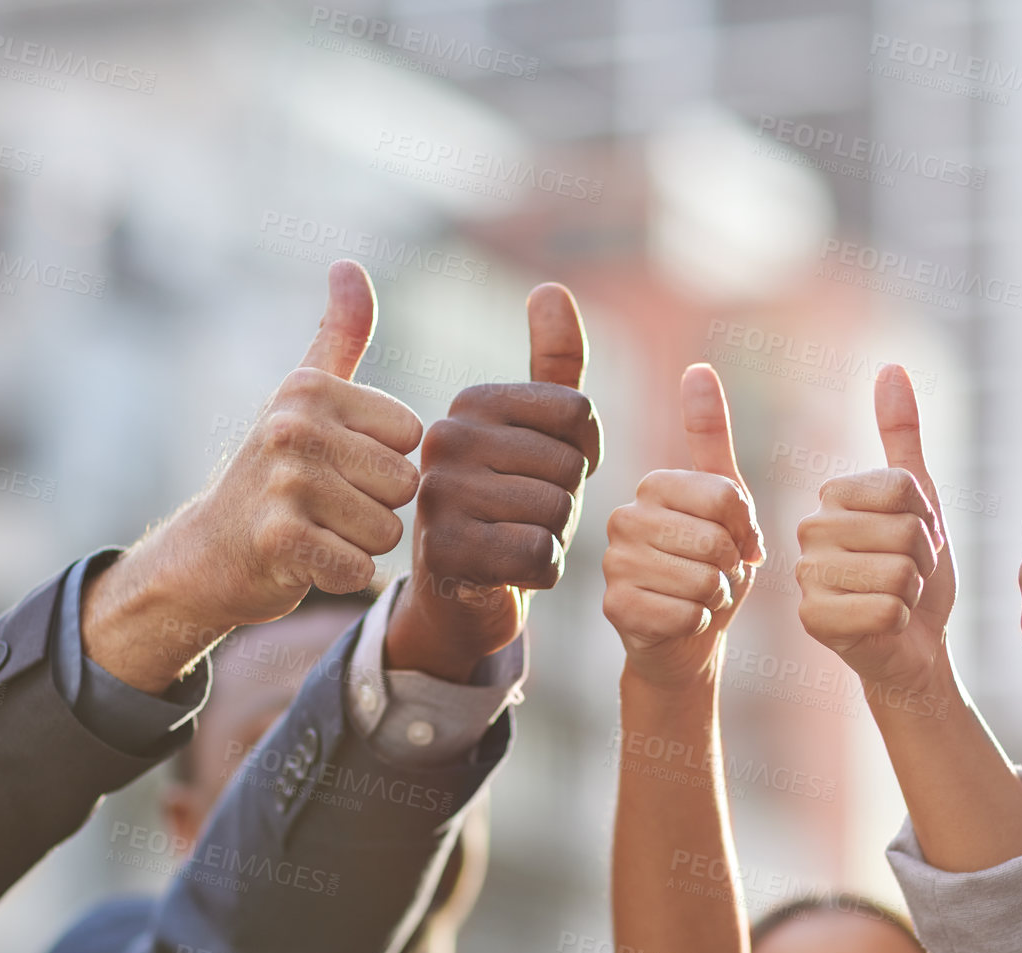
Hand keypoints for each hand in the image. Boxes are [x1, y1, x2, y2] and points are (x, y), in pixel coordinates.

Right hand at [83, 260, 421, 689]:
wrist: (207, 554)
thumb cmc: (273, 472)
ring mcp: (283, 483)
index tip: (338, 465)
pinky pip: (361, 568)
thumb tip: (349, 265)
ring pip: (388, 530)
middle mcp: (294, 427)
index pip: (411, 438)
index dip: (384, 462)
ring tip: (316, 530)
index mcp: (311, 389)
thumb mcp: (305, 396)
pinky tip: (306, 562)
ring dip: (359, 542)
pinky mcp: (280, 541)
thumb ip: (339, 334)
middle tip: (327, 506)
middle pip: (405, 485)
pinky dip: (341, 575)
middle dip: (377, 507)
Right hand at [385, 284, 602, 679]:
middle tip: (526, 515)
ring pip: (555, 511)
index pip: (579, 412)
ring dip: (554, 539)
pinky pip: (538, 555)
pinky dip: (540, 572)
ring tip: (514, 540)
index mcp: (471, 401)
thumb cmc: (509, 506)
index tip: (546, 471)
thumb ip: (553, 364)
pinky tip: (509, 571)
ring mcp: (437, 495)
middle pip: (570, 466)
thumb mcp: (536, 432)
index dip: (584, 453)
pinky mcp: (444, 553)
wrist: (460, 594)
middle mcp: (445, 438)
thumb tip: (550, 289)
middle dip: (567, 501)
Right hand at [602, 364, 763, 690]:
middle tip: (715, 575)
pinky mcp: (614, 608)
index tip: (736, 541)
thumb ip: (711, 438)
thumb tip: (697, 368)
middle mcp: (622, 517)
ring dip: (715, 597)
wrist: (684, 641)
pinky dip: (698, 623)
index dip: (746, 529)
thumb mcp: (723, 502)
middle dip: (731, 567)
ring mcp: (613, 564)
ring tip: (699, 597)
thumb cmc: (708, 567)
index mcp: (652, 486)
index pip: (727, 497)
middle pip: (715, 540)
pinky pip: (684, 614)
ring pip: (702, 580)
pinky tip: (681, 621)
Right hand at [795, 365, 952, 694]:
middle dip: (923, 560)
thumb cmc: (917, 573)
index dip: (927, 520)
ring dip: (914, 592)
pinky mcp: (813, 621)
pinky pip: (888, 608)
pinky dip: (902, 621)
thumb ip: (901, 435)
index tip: (915, 541)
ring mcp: (807, 577)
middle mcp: (808, 531)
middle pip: (903, 532)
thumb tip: (890, 367)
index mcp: (831, 497)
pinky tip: (886, 626)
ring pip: (898, 572)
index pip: (902, 490)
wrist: (914, 646)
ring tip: (898, 599)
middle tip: (907, 576)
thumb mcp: (920, 499)